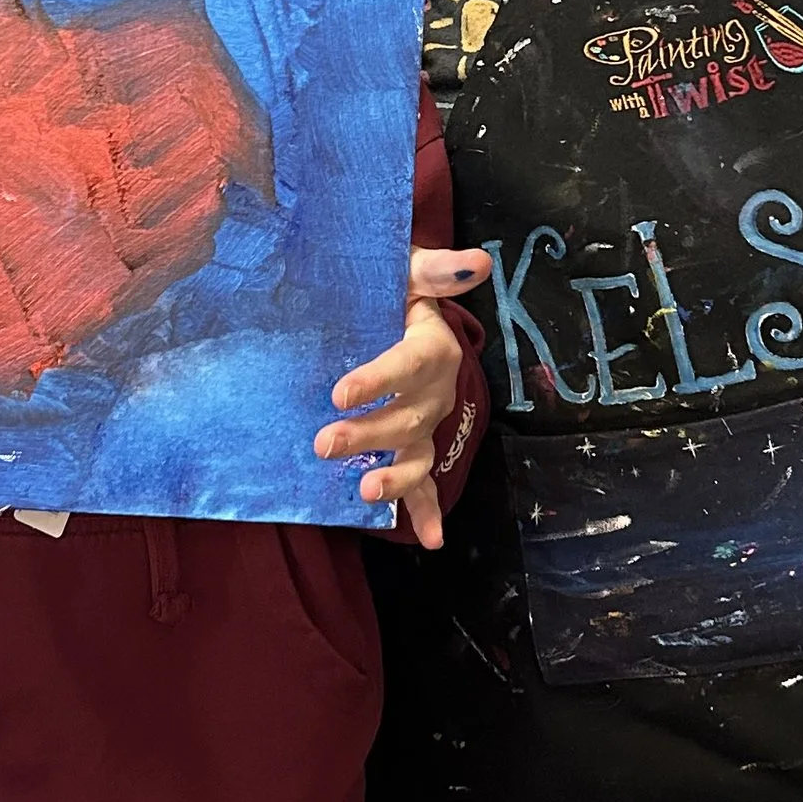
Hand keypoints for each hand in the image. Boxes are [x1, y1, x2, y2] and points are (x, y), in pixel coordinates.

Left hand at [315, 246, 492, 549]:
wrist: (398, 309)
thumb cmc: (395, 288)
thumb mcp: (408, 268)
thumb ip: (435, 268)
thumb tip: (478, 262)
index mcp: (433, 347)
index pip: (407, 365)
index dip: (377, 381)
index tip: (340, 392)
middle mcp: (435, 391)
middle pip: (406, 419)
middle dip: (366, 435)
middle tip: (324, 443)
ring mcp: (427, 423)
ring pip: (415, 455)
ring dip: (394, 478)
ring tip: (365, 491)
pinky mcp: (417, 444)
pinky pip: (426, 482)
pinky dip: (428, 510)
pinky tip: (431, 540)